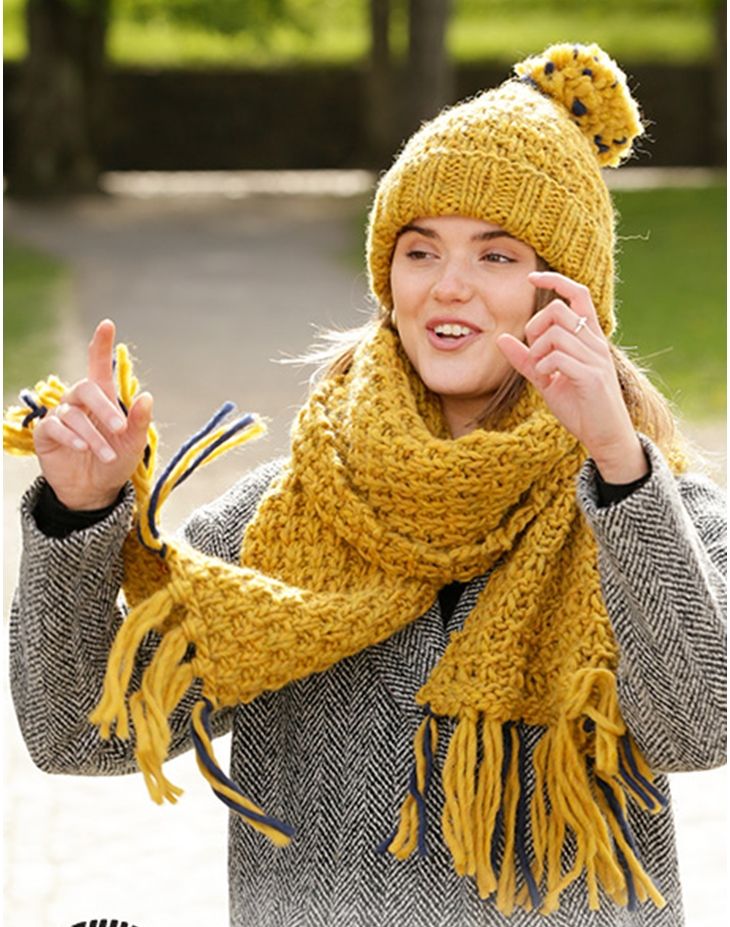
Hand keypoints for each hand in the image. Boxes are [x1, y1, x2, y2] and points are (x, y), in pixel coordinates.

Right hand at [33, 319, 153, 510]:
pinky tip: (81, 448)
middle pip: (86, 388)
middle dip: (104, 408)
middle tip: (120, 428)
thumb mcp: (133, 444)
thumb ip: (139, 421)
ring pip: (73, 413)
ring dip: (92, 435)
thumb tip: (147, 396)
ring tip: (107, 455)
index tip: (107, 325)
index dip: (101, 346)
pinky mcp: (46, 434)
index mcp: (103, 399)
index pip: (99, 366)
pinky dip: (70, 436)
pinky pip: (54, 427)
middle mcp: (81, 403)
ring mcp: (61, 417)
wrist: (95, 491)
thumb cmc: (115, 462)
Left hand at [497, 271, 647, 482]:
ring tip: (543, 371)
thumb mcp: (547, 380)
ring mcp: (596, 358)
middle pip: (558, 310)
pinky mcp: (592, 376)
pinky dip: (544, 366)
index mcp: (589, 338)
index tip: (531, 277)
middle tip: (535, 353)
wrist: (606, 436)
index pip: (578, 294)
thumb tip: (500, 339)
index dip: (555, 280)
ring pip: (555, 332)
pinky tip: (550, 380)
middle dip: (535, 327)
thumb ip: (526, 360)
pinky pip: (558, 357)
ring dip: (538, 351)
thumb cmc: (580, 407)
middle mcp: (596, 342)